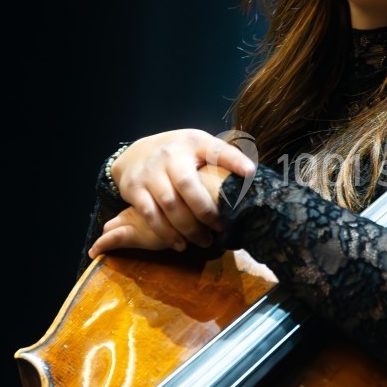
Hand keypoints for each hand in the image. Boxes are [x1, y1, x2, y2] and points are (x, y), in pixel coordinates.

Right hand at [88, 129, 255, 257]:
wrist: (136, 153)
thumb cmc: (179, 154)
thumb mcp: (200, 147)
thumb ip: (223, 156)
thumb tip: (252, 173)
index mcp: (193, 142)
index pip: (216, 149)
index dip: (234, 160)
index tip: (250, 173)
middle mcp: (170, 155)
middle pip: (188, 184)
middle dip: (206, 211)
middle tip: (221, 228)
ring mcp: (150, 172)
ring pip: (169, 204)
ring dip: (188, 228)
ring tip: (204, 241)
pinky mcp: (134, 188)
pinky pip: (150, 214)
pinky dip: (165, 232)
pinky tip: (179, 244)